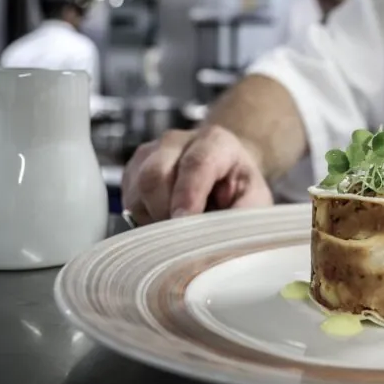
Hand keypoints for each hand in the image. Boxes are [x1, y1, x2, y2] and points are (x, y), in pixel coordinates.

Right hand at [121, 125, 272, 225]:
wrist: (224, 172)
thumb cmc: (239, 188)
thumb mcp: (255, 200)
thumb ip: (242, 216)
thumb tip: (221, 242)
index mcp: (215, 142)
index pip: (196, 164)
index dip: (188, 196)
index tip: (185, 223)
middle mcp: (178, 141)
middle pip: (155, 174)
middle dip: (164, 211)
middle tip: (181, 236)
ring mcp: (151, 153)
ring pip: (137, 190)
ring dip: (154, 218)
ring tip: (179, 228)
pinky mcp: (133, 171)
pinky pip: (128, 200)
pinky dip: (144, 219)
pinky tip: (166, 221)